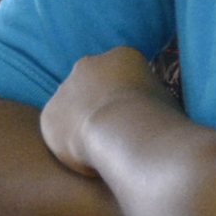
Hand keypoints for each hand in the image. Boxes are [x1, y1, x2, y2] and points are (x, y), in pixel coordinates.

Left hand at [41, 46, 169, 176]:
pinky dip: (69, 143)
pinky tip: (87, 159)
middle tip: (116, 132)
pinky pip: (59, 130)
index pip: (124, 72)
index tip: (136, 117)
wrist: (122, 131)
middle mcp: (89, 64)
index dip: (129, 97)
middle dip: (101, 104)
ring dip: (82, 122)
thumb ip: (152, 99)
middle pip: (93, 84)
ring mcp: (64, 88)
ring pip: (72, 107)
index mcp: (122, 56)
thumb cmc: (155, 117)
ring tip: (102, 149)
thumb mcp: (166, 100)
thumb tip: (155, 113)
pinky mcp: (49, 115)